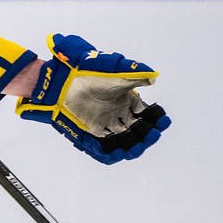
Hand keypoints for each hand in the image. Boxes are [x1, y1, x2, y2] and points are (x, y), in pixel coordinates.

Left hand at [16, 34, 169, 164]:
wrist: (59, 78)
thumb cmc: (85, 70)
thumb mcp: (113, 68)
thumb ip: (134, 72)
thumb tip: (154, 77)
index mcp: (127, 100)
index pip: (147, 114)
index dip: (157, 119)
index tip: (163, 121)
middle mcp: (117, 114)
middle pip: (138, 130)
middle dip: (148, 134)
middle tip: (153, 134)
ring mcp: (104, 124)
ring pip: (123, 141)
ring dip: (134, 146)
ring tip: (138, 146)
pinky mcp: (89, 133)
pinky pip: (102, 149)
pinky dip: (112, 153)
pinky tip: (120, 153)